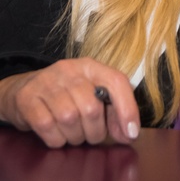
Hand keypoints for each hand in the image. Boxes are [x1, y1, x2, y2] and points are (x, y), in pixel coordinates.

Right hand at [0, 58, 139, 147]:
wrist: (22, 89)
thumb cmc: (63, 95)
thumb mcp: (89, 94)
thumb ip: (111, 111)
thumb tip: (128, 133)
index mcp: (90, 66)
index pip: (116, 81)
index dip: (128, 109)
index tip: (131, 133)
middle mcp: (69, 69)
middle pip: (92, 108)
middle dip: (95, 132)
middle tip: (89, 134)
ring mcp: (47, 82)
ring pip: (70, 119)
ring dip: (75, 136)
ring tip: (72, 133)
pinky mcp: (28, 98)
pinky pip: (48, 127)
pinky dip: (56, 139)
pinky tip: (56, 134)